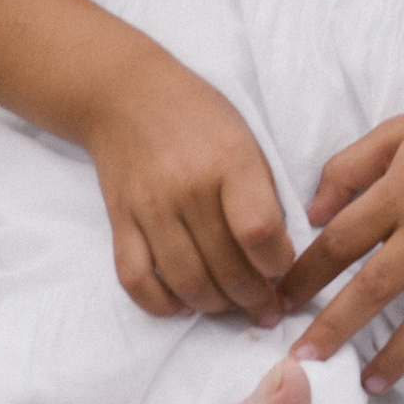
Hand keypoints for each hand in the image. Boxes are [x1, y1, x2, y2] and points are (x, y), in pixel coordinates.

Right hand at [85, 59, 293, 321]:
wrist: (124, 94)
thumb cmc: (198, 117)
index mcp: (229, 160)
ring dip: (215, 307)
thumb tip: (276, 257)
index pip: (258, 232)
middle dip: (254, 299)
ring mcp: (150, 206)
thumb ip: (263, 195)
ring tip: (230, 306)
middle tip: (266, 308)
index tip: (283, 269)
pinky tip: (183, 303)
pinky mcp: (120, 221)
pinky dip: (161, 303)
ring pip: (186, 282)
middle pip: (226, 267)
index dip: (278, 264)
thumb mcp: (245, 140)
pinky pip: (136, 279)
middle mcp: (188, 186)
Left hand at [283, 67, 403, 387]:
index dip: (305, 276)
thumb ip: (348, 169)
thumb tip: (312, 215)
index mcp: (400, 191)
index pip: (339, 243)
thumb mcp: (396, 130)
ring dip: (397, 356)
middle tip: (306, 360)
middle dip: (335, 329)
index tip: (282, 302)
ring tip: (370, 383)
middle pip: (375, 289)